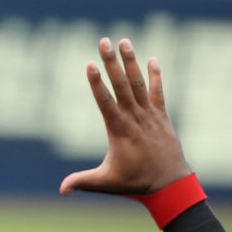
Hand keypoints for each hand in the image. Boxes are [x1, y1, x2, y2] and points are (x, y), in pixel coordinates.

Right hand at [59, 37, 192, 196]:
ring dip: (131, 62)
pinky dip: (156, 75)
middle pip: (122, 85)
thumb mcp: (105, 183)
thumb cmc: (135, 183)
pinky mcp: (161, 116)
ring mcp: (150, 115)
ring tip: (124, 41)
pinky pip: (158, 92)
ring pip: (139, 83)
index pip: (105, 102)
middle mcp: (135, 118)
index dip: (97, 83)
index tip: (90, 64)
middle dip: (111, 62)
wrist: (170, 184)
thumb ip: (82, 182)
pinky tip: (152, 59)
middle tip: (103, 41)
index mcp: (119, 130)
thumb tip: (61, 190)